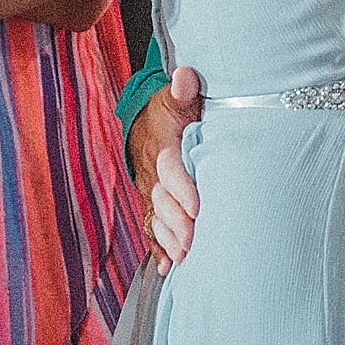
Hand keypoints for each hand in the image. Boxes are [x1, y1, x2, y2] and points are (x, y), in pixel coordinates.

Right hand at [131, 66, 202, 274]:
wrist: (147, 125)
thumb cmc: (172, 112)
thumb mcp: (177, 97)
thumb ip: (183, 89)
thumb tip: (185, 75)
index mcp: (163, 147)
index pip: (169, 169)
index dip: (181, 187)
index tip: (197, 204)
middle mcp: (154, 175)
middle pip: (162, 201)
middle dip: (177, 222)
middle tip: (193, 240)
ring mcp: (152, 193)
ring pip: (157, 219)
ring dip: (169, 239)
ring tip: (184, 258)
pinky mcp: (154, 206)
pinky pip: (153, 230)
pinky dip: (159, 250)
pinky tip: (167, 268)